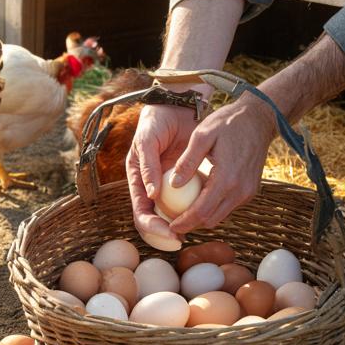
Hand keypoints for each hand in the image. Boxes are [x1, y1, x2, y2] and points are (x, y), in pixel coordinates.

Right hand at [126, 103, 198, 241]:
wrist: (176, 107)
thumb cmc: (155, 122)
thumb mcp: (147, 141)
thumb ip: (148, 166)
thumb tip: (152, 195)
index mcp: (137, 181)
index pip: (140, 213)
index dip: (152, 227)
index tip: (168, 232)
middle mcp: (152, 188)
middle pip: (156, 220)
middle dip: (166, 232)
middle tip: (182, 237)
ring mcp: (169, 186)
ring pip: (173, 214)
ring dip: (183, 224)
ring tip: (196, 228)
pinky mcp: (186, 181)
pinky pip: (190, 199)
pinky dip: (196, 207)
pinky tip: (207, 211)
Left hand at [166, 93, 277, 233]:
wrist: (259, 118)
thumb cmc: (228, 123)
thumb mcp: (202, 135)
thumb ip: (187, 161)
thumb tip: (173, 184)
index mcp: (227, 178)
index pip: (201, 212)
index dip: (184, 222)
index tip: (169, 226)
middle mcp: (240, 190)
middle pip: (211, 220)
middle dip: (191, 225)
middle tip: (173, 221)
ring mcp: (248, 192)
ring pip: (220, 216)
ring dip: (202, 217)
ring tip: (183, 212)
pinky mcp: (251, 190)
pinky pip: (229, 206)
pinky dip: (213, 208)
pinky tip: (200, 199)